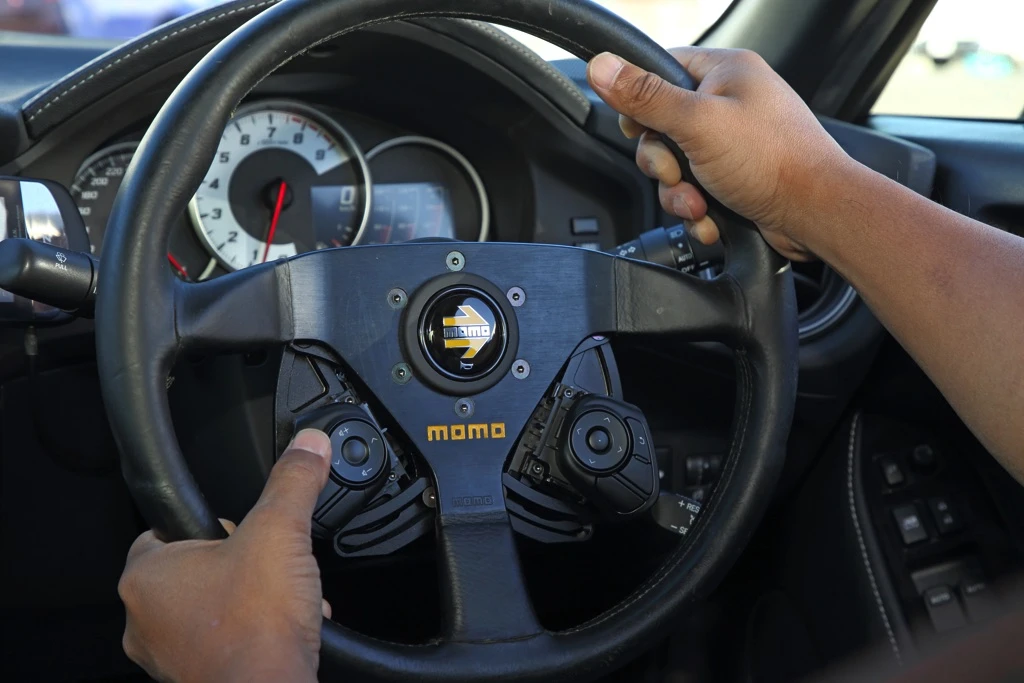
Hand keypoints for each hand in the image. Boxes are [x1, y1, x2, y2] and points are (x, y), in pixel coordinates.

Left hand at [118, 429, 332, 682]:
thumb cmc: (258, 628)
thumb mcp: (280, 531)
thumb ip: (292, 481)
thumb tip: (307, 446)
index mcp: (146, 576)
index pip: (163, 528)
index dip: (209, 523)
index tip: (238, 528)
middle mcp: (144, 621)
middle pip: (192, 569)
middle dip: (235, 564)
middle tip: (266, 565)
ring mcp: (167, 656)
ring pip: (208, 607)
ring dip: (246, 597)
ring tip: (278, 598)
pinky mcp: (196, 678)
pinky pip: (221, 642)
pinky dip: (252, 631)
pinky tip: (282, 627)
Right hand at [586, 47, 852, 260]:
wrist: (816, 214)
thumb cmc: (774, 161)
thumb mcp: (697, 122)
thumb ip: (645, 97)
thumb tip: (602, 65)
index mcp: (725, 72)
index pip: (660, 70)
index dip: (639, 102)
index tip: (638, 127)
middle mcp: (730, 104)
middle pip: (660, 128)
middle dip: (662, 163)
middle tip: (677, 171)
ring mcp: (734, 144)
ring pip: (675, 168)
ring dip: (678, 194)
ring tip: (700, 204)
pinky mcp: (736, 180)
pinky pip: (695, 193)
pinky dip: (697, 211)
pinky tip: (711, 218)